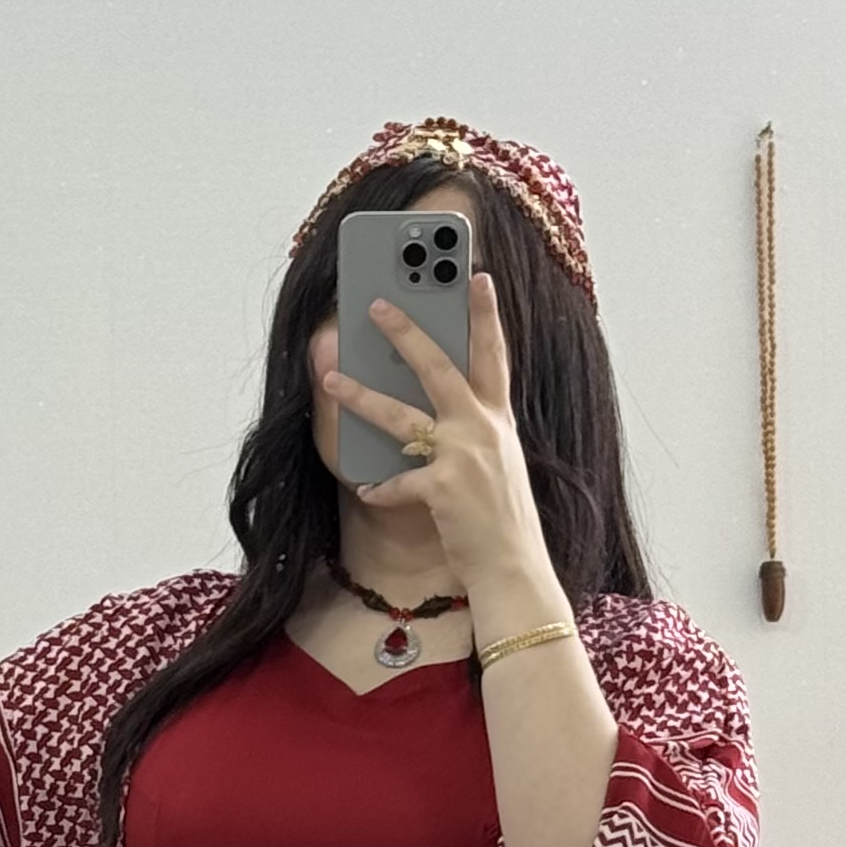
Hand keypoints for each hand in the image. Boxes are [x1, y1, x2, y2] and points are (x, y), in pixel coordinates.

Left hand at [321, 271, 557, 608]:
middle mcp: (484, 430)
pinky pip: (396, 483)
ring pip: (401, 416)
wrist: (514, 570)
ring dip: (361, 395)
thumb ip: (475, 434)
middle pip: (439, 367)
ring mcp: (463, 457)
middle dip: (407, 331)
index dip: (487, 314)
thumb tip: (438, 415)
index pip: (494, 355)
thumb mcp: (498, 465)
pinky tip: (367, 490)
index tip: (477, 276)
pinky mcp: (442, 489)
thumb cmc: (502, 522)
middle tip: (377, 304)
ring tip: (330, 377)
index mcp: (499, 421)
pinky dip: (380, 488)